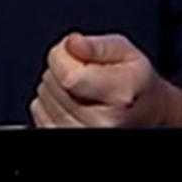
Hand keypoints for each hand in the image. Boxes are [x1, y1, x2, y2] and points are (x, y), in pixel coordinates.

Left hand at [30, 31, 172, 127]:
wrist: (144, 113)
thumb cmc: (134, 84)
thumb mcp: (126, 52)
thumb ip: (97, 45)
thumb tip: (72, 43)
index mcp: (119, 96)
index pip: (67, 76)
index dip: (65, 56)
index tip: (80, 55)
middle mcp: (101, 123)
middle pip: (52, 83)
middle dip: (62, 70)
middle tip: (88, 75)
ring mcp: (82, 135)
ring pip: (42, 97)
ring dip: (56, 88)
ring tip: (83, 90)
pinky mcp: (63, 137)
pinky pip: (38, 110)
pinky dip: (49, 103)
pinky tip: (73, 103)